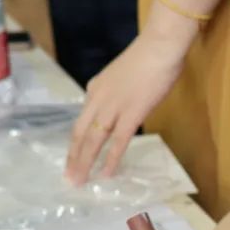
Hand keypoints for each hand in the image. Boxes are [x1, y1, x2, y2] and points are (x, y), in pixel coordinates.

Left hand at [67, 23, 192, 184]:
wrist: (159, 48)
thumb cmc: (147, 58)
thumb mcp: (121, 76)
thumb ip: (115, 93)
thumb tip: (119, 107)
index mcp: (95, 89)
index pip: (81, 121)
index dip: (75, 144)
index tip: (72, 160)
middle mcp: (98, 100)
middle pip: (81, 134)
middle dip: (74, 158)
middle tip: (70, 179)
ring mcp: (113, 107)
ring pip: (94, 140)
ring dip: (85, 162)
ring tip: (80, 181)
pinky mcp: (131, 114)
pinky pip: (118, 141)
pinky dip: (110, 159)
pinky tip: (106, 173)